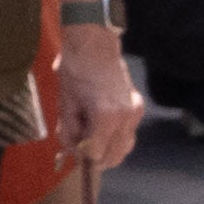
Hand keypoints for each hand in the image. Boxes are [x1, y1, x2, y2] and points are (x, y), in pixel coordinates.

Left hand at [52, 19, 141, 175]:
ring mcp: (135, 112)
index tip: (72, 148)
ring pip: (125, 147)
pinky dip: (115, 137)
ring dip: (107, 149)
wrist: (94, 45)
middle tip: (80, 147)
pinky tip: (100, 126)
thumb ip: (70, 132)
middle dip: (96, 157)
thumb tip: (74, 151)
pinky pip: (128, 133)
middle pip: (115, 156)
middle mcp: (126, 117)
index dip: (81, 154)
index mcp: (106, 116)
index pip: (96, 154)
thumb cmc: (76, 71)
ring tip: (90, 135)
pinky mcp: (138, 107)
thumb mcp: (65, 104)